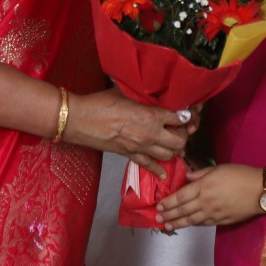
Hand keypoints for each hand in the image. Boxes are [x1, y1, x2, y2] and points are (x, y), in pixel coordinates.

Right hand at [63, 90, 188, 177]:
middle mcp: (150, 133)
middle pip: (179, 141)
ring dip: (174, 150)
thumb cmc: (101, 102)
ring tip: (172, 143)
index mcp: (151, 115)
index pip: (179, 119)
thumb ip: (144, 95)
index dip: (185, 116)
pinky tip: (164, 173)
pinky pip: (149, 166)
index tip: (184, 114)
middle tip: (178, 129)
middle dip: (183, 135)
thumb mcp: (126, 92)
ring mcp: (140, 147)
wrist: (81, 120)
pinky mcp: (130, 155)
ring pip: (169, 155)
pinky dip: (159, 170)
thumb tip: (154, 92)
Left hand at [157, 164, 265, 229]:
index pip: (181, 196)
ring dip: (178, 223)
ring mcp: (214, 213)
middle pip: (183, 210)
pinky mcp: (222, 220)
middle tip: (158, 218)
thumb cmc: (240, 174)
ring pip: (192, 220)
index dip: (169, 202)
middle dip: (169, 214)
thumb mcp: (219, 168)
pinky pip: (204, 223)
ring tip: (167, 225)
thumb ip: (201, 173)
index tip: (159, 206)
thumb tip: (187, 176)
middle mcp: (206, 202)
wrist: (261, 191)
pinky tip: (187, 225)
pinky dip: (193, 224)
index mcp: (204, 186)